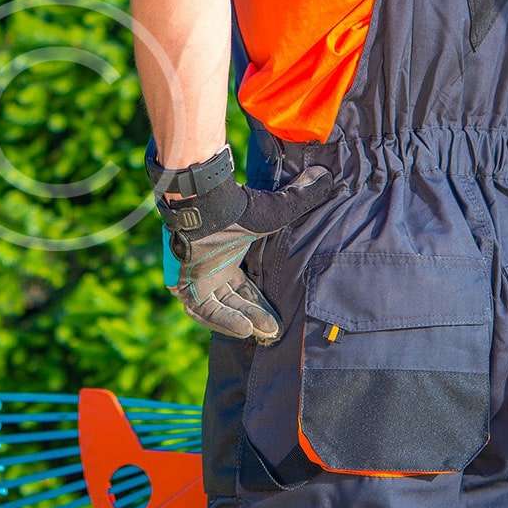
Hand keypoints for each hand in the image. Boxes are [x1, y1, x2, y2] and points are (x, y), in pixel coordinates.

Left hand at [153, 147, 337, 343]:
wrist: (203, 202)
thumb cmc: (235, 206)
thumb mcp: (273, 211)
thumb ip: (299, 199)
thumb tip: (326, 176)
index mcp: (224, 256)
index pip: (242, 287)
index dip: (259, 303)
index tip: (278, 317)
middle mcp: (208, 269)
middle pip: (231, 301)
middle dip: (254, 315)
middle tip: (274, 330)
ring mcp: (193, 277)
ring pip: (217, 308)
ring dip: (241, 320)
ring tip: (263, 331)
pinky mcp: (182, 284)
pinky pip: (202, 310)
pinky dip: (223, 320)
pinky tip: (245, 329)